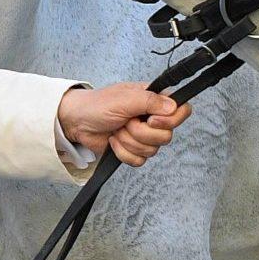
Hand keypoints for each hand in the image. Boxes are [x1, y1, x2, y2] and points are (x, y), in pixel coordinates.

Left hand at [57, 83, 191, 166]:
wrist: (77, 122)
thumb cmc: (97, 105)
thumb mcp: (125, 98)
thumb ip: (150, 101)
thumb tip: (173, 106)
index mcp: (153, 101)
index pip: (181, 111)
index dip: (171, 120)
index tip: (151, 120)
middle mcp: (151, 118)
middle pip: (166, 136)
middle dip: (141, 133)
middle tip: (126, 122)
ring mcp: (143, 135)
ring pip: (152, 150)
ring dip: (129, 141)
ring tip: (117, 129)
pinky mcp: (133, 150)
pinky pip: (139, 161)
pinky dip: (123, 153)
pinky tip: (114, 141)